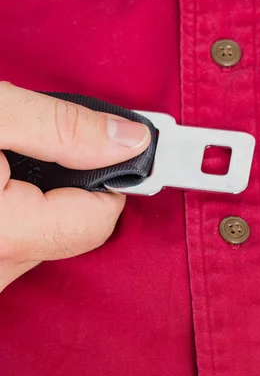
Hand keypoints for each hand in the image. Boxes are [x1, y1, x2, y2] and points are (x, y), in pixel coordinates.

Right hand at [0, 82, 149, 291]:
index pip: (99, 219)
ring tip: (8, 162)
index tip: (115, 147)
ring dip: (39, 202)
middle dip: (70, 186)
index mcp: (2, 233)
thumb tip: (130, 140)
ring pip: (42, 241)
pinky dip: (16, 216)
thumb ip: (64, 127)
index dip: (111, 177)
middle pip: (73, 232)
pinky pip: (13, 247)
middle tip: (44, 147)